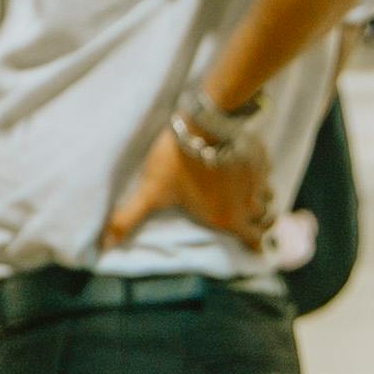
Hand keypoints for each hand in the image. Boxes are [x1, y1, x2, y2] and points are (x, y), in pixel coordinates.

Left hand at [101, 120, 270, 254]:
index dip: (255, 246)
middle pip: (265, 221)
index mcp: (228, 218)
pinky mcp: (262, 157)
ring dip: (263, 202)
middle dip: (261, 225)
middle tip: (254, 226)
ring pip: (270, 198)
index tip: (258, 251)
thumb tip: (103, 246)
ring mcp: (260, 180)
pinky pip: (268, 173)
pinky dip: (262, 178)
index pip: (253, 240)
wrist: (207, 123)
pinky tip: (252, 173)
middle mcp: (250, 204)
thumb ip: (128, 220)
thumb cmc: (179, 162)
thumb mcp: (151, 193)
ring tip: (254, 201)